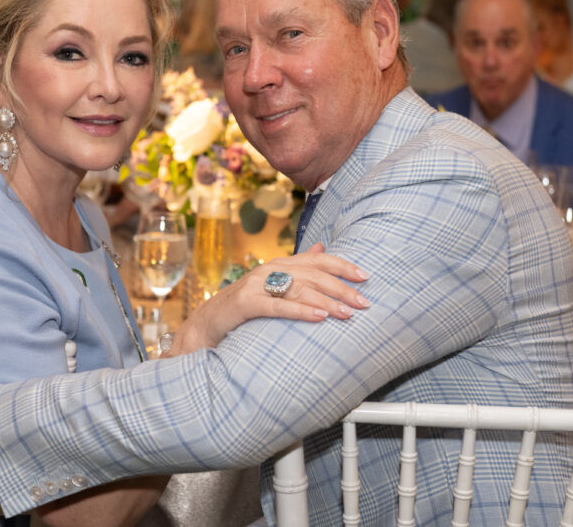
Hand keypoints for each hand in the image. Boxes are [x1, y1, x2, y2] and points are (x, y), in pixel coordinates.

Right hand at [165, 243, 368, 355]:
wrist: (206, 325)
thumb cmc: (244, 308)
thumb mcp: (273, 284)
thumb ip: (298, 266)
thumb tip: (323, 247)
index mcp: (280, 264)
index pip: (318, 259)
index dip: (343, 266)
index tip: (366, 276)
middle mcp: (270, 270)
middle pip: (313, 274)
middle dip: (342, 288)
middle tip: (364, 302)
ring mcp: (256, 285)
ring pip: (300, 289)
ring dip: (328, 301)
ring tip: (348, 312)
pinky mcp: (246, 303)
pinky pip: (279, 306)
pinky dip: (302, 310)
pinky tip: (320, 317)